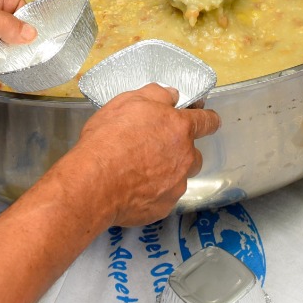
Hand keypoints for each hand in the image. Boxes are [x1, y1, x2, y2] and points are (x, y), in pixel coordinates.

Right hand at [73, 84, 220, 225]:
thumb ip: (156, 94)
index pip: (207, 121)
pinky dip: (153, 193)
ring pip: (180, 177)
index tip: (207, 121)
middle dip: (181, 151)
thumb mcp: (128, 101)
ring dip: (168, 173)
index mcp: (180, 128)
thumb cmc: (109, 138)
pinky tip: (133, 189)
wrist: (94, 182)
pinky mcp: (163, 207)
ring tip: (141, 172)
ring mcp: (176, 185)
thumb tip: (172, 95)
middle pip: (194, 154)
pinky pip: (164, 198)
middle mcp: (185, 157)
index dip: (207, 119)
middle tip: (155, 150)